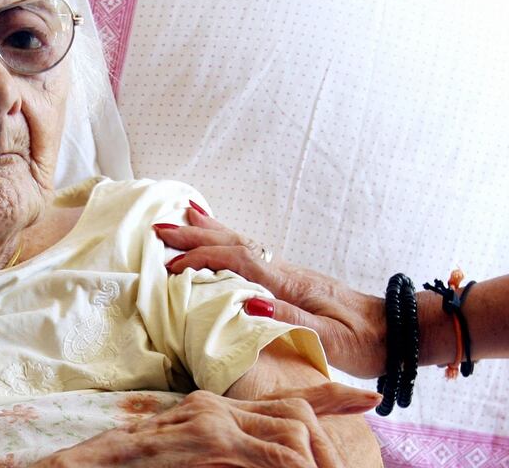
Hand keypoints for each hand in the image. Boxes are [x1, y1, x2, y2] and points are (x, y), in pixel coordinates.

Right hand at [31, 382, 379, 467]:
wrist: (87, 467)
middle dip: (329, 447)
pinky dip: (294, 467)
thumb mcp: (190, 454)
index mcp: (212, 409)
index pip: (282, 399)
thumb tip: (274, 456)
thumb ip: (228, 453)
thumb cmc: (134, 467)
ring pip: (293, 434)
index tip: (367, 398)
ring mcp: (212, 423)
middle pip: (297, 415)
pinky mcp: (210, 443)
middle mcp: (214, 408)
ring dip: (316, 462)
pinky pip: (274, 455)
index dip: (329, 397)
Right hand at [155, 209, 386, 377]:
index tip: (173, 265)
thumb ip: (289, 317)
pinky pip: (249, 253)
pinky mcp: (289, 279)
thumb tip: (250, 301)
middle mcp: (285, 272)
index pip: (239, 263)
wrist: (396, 331)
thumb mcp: (330, 337)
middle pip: (233, 244)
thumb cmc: (364, 340)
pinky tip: (218, 236)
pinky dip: (227, 239)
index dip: (204, 260)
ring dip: (208, 231)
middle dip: (195, 236)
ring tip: (182, 215)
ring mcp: (287, 272)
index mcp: (290, 284)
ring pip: (240, 243)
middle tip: (159, 228)